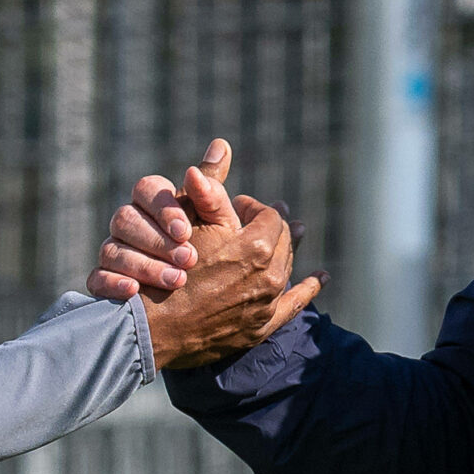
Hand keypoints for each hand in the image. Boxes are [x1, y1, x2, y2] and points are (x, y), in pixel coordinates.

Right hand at [89, 141, 321, 370]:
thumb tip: (221, 146)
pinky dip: (309, 288)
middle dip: (272, 225)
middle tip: (262, 217)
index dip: (252, 206)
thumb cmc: (165, 269)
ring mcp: (266, 304)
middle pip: (282, 240)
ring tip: (293, 234)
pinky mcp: (260, 327)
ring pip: (286, 267)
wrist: (152, 326)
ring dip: (288, 248)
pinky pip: (295, 305)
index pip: (268, 215)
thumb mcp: (188, 223)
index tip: (237, 206)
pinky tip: (320, 278)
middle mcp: (268, 276)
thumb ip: (210, 190)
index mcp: (255, 246)